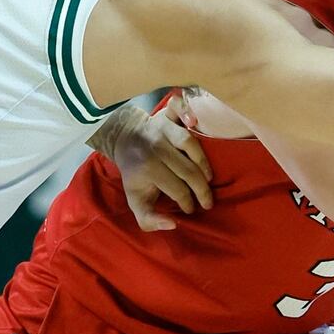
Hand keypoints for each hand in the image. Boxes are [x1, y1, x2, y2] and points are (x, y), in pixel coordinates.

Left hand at [111, 104, 212, 231]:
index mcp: (147, 169)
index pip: (177, 189)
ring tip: (208, 179)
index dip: (187, 203)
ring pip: (189, 144)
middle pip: (188, 170)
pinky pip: (178, 109)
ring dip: (203, 163)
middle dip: (202, 190)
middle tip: (207, 202)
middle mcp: (155, 148)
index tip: (190, 210)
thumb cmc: (135, 174)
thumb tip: (173, 224)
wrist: (125, 142)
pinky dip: (187, 111)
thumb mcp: (136, 201)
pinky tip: (195, 121)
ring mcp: (161, 130)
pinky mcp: (165, 116)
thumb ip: (149, 219)